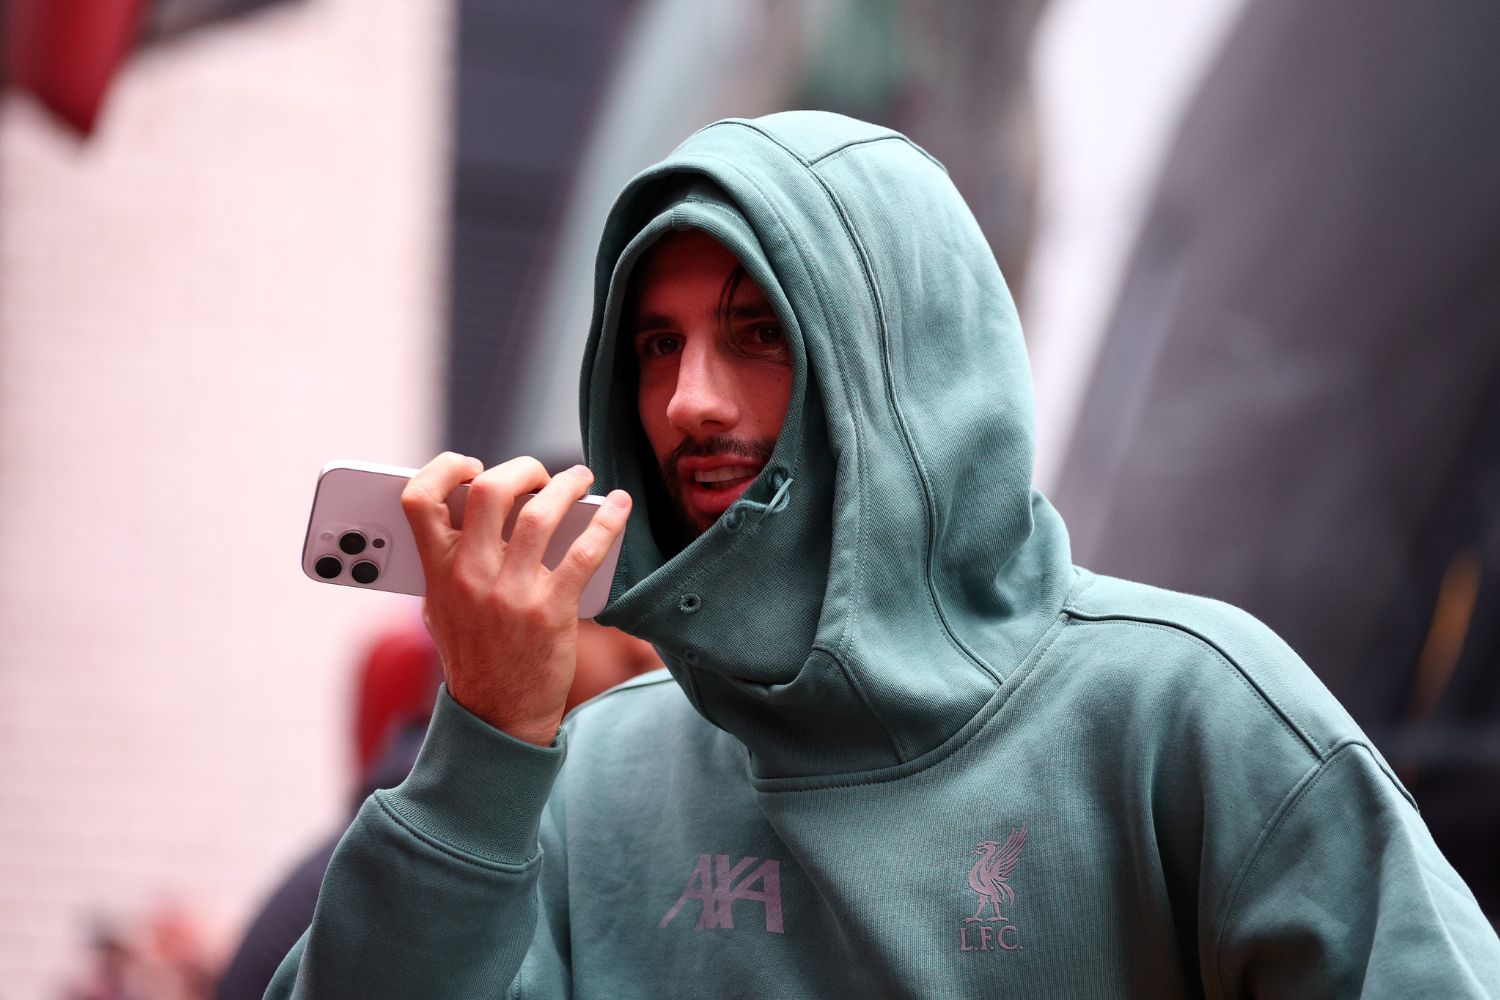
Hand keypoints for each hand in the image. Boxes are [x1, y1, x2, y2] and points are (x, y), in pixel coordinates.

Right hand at [400, 453, 631, 745]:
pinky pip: (584, 552)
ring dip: (567, 485)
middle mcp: (469, 577)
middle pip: (489, 490)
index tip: (472, 466)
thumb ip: (448, 561)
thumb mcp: (441, 607)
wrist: (499, 716)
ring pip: (540, 514)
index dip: (445, 468)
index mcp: (437, 571)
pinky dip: (606, 521)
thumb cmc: (475, 654)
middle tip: (539, 475)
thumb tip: (472, 509)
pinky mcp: (551, 612)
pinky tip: (619, 506)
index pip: (419, 498)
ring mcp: (510, 594)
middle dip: (521, 468)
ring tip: (580, 479)